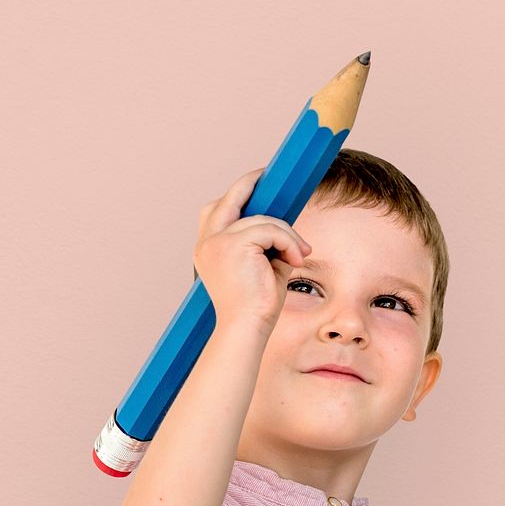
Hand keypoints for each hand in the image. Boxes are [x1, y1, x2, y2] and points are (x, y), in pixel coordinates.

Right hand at [193, 166, 312, 336]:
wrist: (246, 329)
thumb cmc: (256, 308)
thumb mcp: (261, 268)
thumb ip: (265, 243)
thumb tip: (282, 226)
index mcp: (207, 250)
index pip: (218, 211)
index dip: (238, 196)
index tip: (258, 185)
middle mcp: (206, 243)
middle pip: (229, 198)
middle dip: (251, 183)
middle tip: (269, 176)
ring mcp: (217, 242)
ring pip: (261, 218)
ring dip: (286, 234)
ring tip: (298, 256)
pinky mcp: (232, 245)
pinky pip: (270, 229)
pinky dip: (288, 242)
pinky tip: (295, 260)